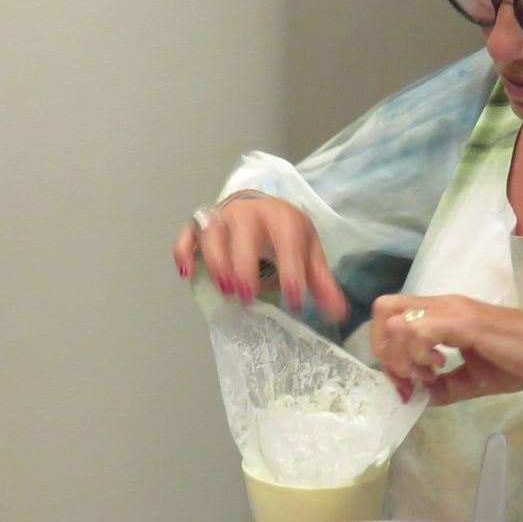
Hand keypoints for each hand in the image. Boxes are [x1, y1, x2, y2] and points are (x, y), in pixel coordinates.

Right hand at [174, 194, 349, 320]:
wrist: (262, 207)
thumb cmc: (286, 235)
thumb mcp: (308, 253)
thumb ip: (321, 282)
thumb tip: (338, 314)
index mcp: (282, 217)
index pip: (287, 242)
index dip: (291, 272)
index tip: (295, 302)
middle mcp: (250, 213)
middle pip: (243, 234)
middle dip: (244, 265)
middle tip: (247, 296)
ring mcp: (222, 217)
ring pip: (212, 233)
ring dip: (215, 261)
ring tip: (224, 290)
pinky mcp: (201, 225)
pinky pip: (187, 233)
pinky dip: (184, 251)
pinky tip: (187, 272)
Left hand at [370, 295, 522, 404]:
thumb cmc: (522, 362)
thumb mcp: (474, 379)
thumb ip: (444, 387)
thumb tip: (419, 398)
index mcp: (443, 312)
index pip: (392, 315)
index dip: (388, 351)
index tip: (408, 382)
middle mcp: (443, 304)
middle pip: (383, 310)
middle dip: (385, 350)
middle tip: (410, 377)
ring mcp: (452, 309)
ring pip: (395, 320)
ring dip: (402, 355)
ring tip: (429, 373)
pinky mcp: (464, 321)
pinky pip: (418, 331)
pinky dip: (419, 355)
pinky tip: (440, 368)